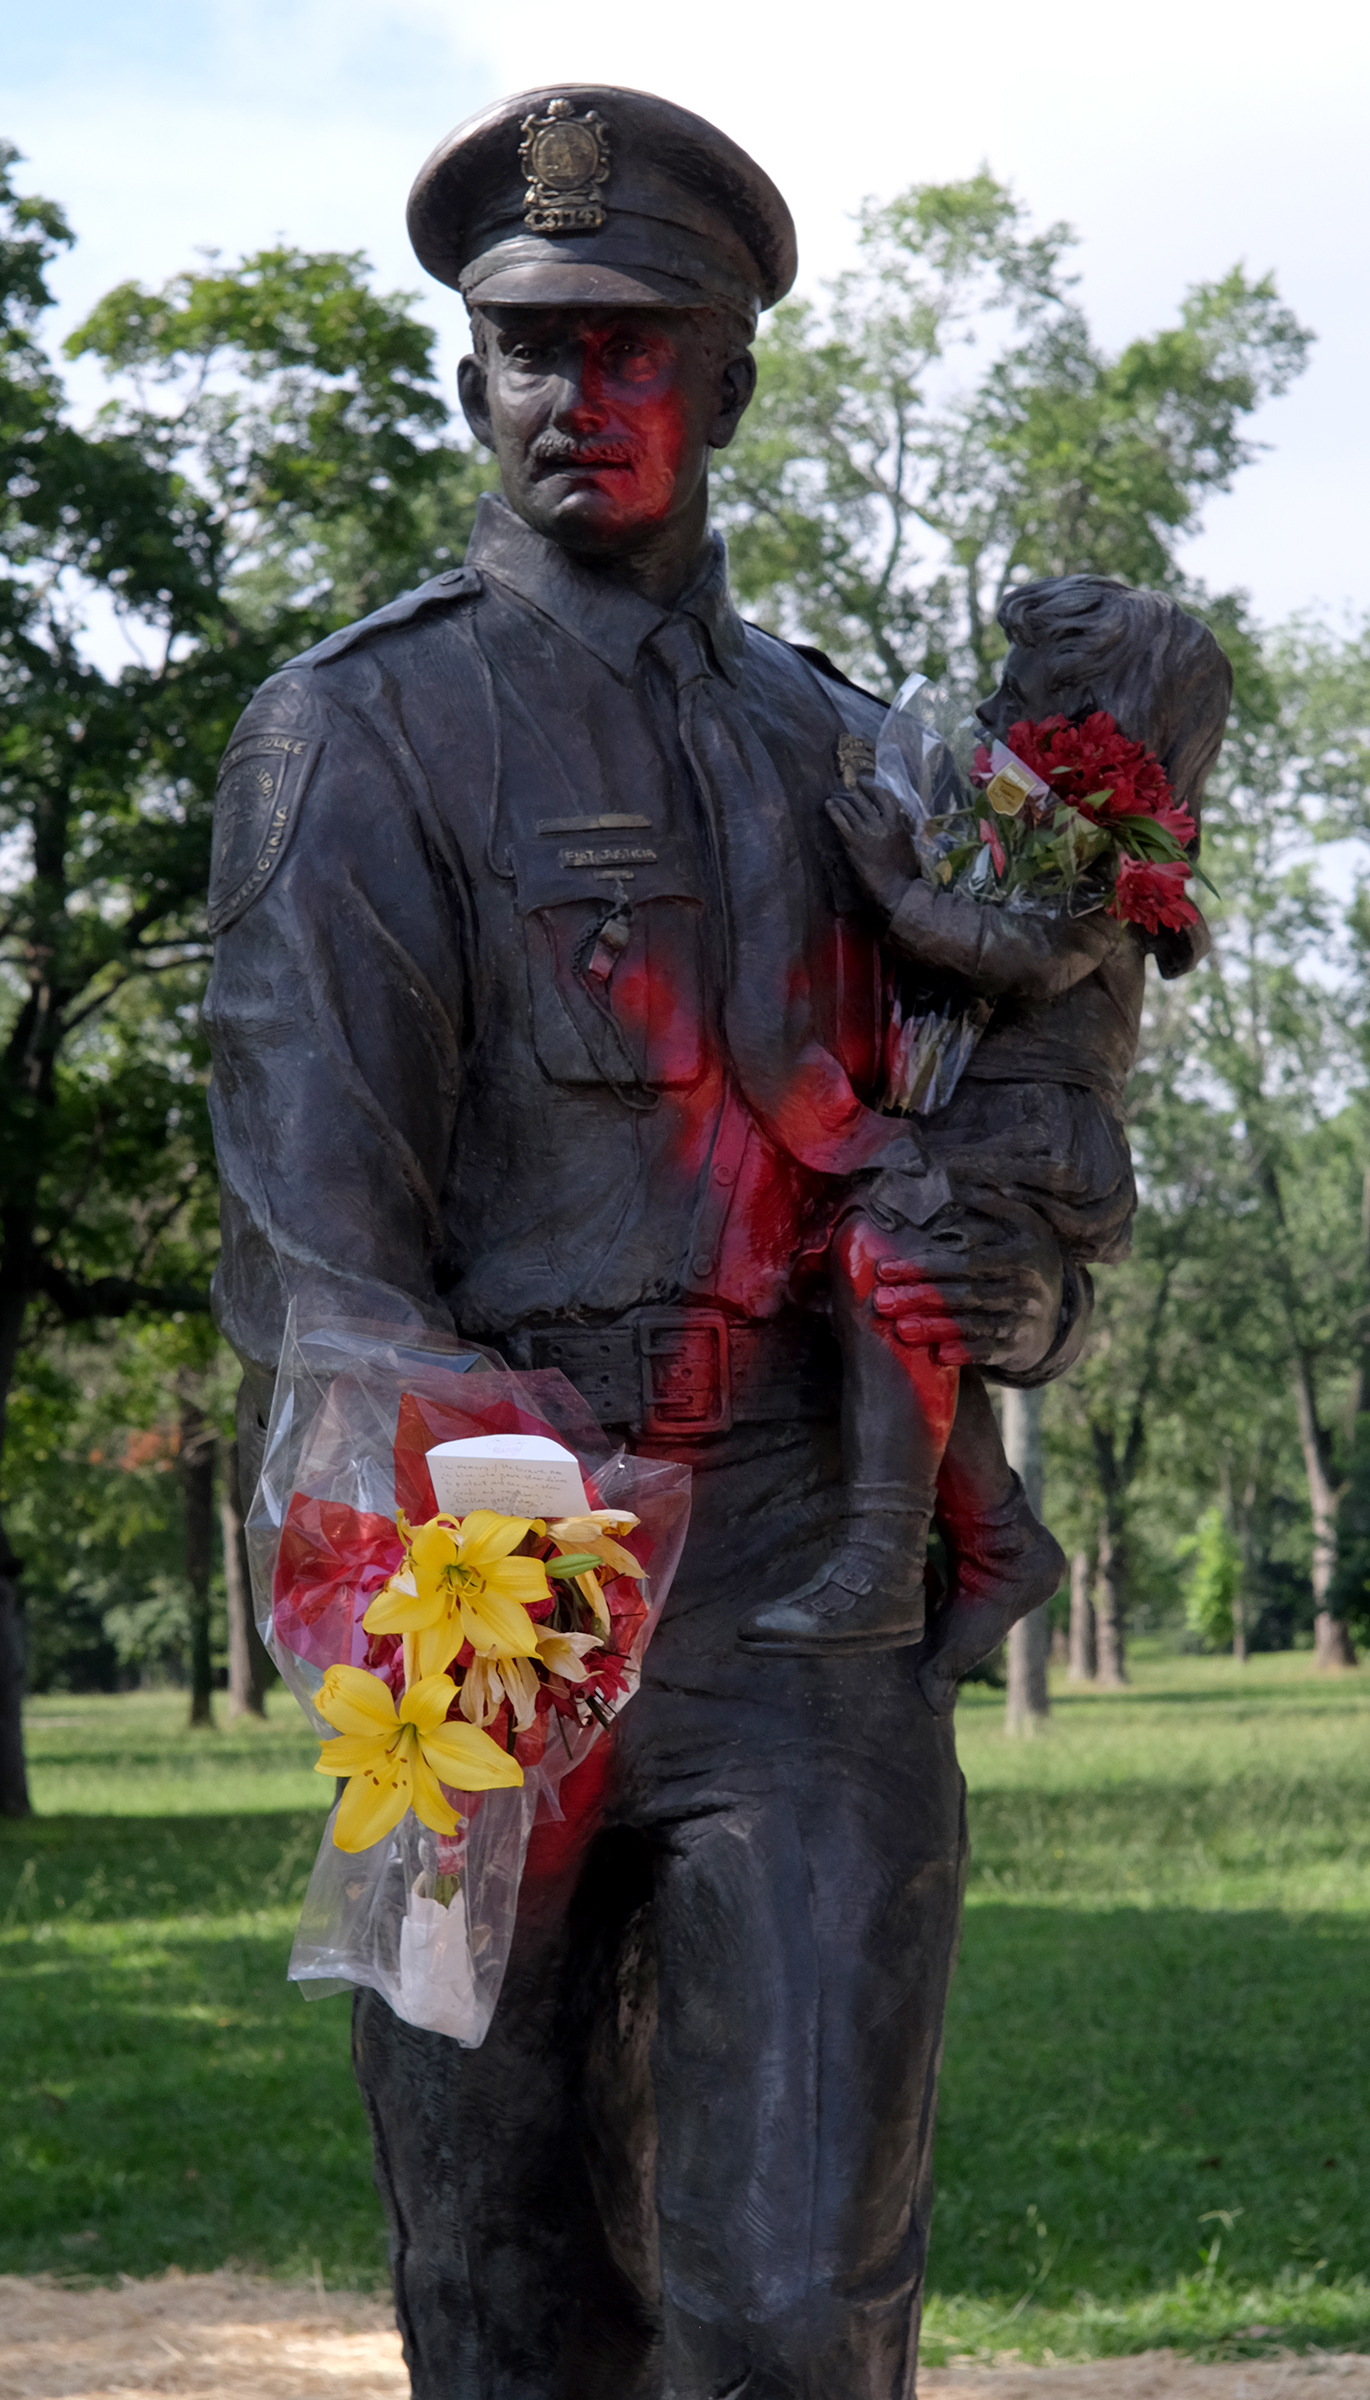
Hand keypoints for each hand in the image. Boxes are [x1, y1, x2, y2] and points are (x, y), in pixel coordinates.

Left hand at [826, 780, 919, 918]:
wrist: (897, 888)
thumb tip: (892, 817)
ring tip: (834, 798)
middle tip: (844, 790)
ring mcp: (867, 830)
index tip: (863, 783)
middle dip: (853, 793)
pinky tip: (828, 805)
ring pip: (851, 807)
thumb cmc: (905, 870)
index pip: (884, 796)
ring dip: (841, 800)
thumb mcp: (906, 842)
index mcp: (897, 822)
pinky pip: (841, 820)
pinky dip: (834, 811)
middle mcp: (882, 822)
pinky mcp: (854, 841)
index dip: (872, 787)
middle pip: (864, 800)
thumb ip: (898, 827)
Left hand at [869, 1196, 1063, 1372]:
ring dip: (934, 1327)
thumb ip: (988, 1202)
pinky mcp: (1019, 1346)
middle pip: (965, 1294)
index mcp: (1023, 1252)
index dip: (925, 1266)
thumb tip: (950, 1175)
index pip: (966, 1262)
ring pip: (973, 1324)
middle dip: (920, 1297)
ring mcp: (1025, 1319)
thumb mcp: (1019, 1223)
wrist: (1058, 1305)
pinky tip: (939, 1355)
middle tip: (880, 1302)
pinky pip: (990, 1350)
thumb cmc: (1024, 1255)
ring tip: (899, 1329)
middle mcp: (1028, 1287)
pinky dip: (966, 1352)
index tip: (884, 1269)